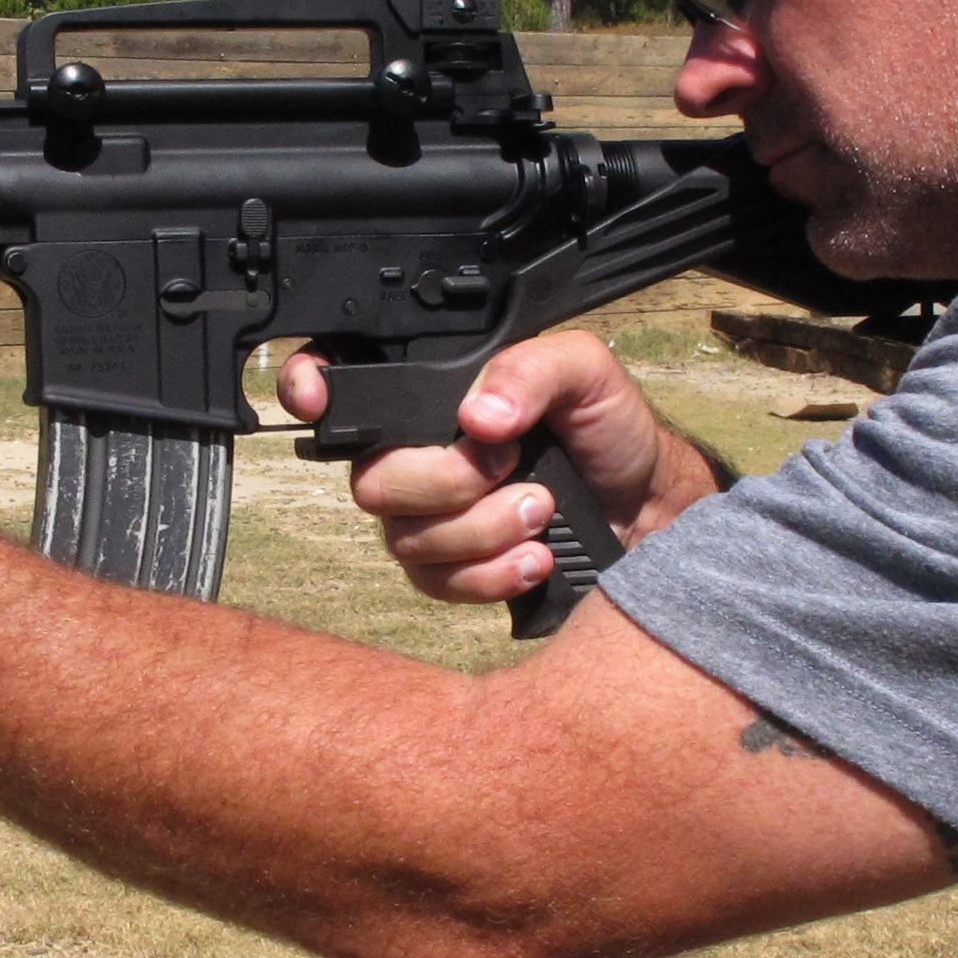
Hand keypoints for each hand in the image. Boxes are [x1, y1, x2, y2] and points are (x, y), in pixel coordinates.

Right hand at [272, 330, 718, 606]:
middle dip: (447, 482)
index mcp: (431, 395)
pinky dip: (492, 574)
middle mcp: (414, 457)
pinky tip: (535, 555)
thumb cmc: (609, 432)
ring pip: (405, 540)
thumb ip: (533, 370)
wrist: (650, 509)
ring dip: (482, 530)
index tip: (318, 398)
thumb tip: (479, 414)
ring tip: (541, 509)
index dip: (306, 384)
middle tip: (512, 467)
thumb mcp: (586, 373)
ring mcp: (427, 521)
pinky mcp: (452, 575)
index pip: (338, 383)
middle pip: (370, 482)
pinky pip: (438, 587)